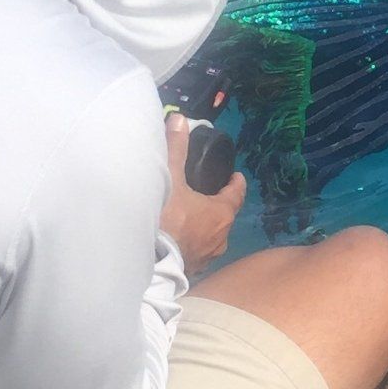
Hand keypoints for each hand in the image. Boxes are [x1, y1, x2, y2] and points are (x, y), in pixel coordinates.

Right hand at [158, 116, 245, 270]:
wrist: (151, 263)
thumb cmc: (166, 219)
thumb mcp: (171, 180)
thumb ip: (176, 149)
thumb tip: (179, 119)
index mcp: (222, 213)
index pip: (236, 194)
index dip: (236, 184)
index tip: (235, 176)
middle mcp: (221, 236)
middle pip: (225, 216)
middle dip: (219, 205)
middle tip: (210, 194)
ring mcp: (209, 256)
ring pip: (212, 236)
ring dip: (207, 226)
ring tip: (194, 216)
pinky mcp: (194, 269)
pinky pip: (198, 251)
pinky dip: (194, 242)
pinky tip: (182, 240)